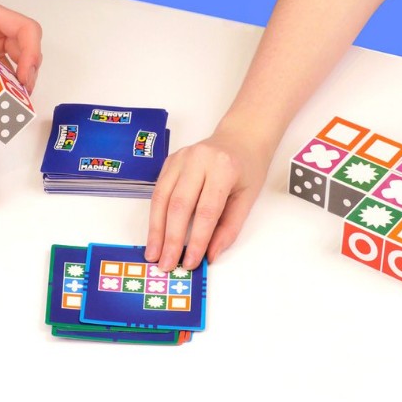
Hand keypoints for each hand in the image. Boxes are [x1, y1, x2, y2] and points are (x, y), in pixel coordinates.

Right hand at [145, 124, 272, 272]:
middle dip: (170, 239)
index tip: (190, 262)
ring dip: (155, 230)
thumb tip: (210, 255)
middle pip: (179, 205)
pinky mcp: (169, 161)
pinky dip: (154, 216)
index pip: (206, 211)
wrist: (240, 137)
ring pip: (161, 198)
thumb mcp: (247, 198)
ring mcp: (180, 158)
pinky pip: (157, 192)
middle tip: (165, 264)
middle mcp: (198, 160)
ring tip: (153, 254)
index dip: (196, 239)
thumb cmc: (247, 168)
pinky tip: (154, 234)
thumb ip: (229, 228)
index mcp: (223, 168)